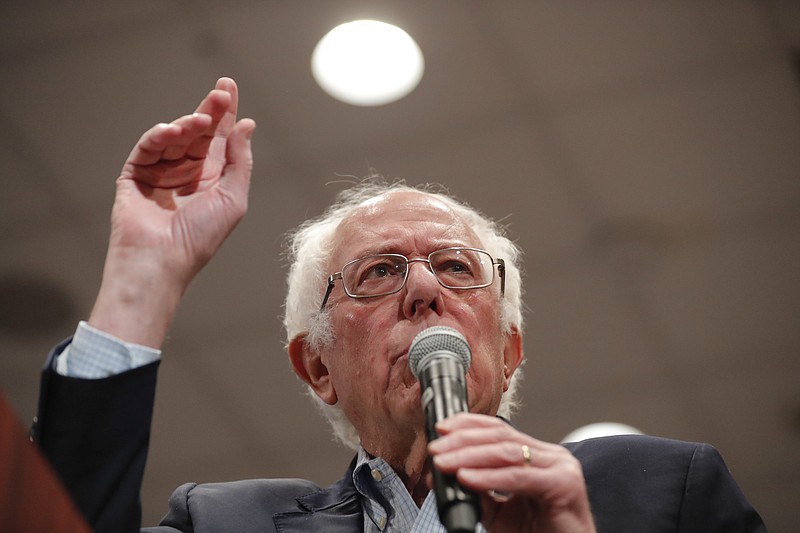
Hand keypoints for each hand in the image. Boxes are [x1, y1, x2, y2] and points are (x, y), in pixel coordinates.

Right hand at [89, 78, 255, 346]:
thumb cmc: (200, 237)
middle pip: (200, 133)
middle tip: (220, 92)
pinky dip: (159, 137)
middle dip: (210, 111)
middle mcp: (188, 173)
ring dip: (188, 125)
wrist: (161, 260)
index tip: (228, 88)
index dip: (225, 114)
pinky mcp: (135, 175)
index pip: (220, 139)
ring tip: (201, 121)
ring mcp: (161, 173)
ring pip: (175, 137)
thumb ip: (240, 161)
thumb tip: (246, 125)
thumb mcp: (233, 198)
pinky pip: (148, 148)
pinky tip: (173, 131)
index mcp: (213, 179)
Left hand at [429, 413, 595, 532]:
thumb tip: (450, 474)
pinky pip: (519, 477)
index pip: (499, 429)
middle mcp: (550, 456)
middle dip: (462, 441)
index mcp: (537, 456)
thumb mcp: (501, 512)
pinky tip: (467, 478)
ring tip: (444, 463)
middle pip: (500, 436)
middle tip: (436, 449)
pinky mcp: (563, 485)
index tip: (441, 429)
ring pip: (506, 452)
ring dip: (469, 456)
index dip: (468, 425)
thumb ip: (481, 491)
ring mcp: (560, 467)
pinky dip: (489, 478)